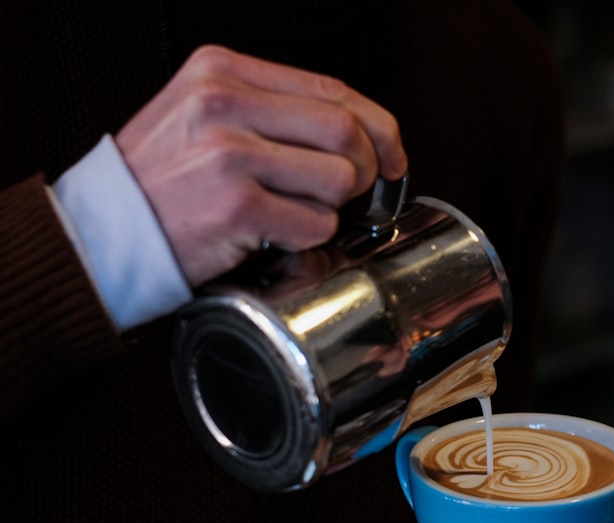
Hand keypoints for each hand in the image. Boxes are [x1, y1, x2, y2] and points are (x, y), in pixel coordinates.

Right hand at [115, 45, 406, 286]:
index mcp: (222, 70)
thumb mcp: (202, 115)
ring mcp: (229, 154)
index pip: (333, 89)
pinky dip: (306, 240)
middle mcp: (225, 103)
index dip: (379, 125)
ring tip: (292, 214)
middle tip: (350, 194)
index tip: (393, 154)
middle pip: (348, 131)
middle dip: (367, 170)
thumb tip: (358, 131)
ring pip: (339, 179)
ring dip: (330, 209)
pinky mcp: (236, 207)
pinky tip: (273, 237)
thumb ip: (270, 111)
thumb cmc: (159, 182)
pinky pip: (315, 225)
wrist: (102, 234)